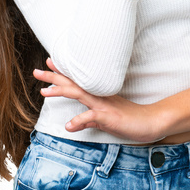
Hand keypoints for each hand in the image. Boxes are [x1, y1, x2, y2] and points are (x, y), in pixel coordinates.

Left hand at [34, 58, 165, 142]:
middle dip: (54, 77)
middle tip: (37, 70)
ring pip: (80, 94)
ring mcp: (105, 106)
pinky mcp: (110, 117)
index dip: (62, 74)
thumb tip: (71, 125)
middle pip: (74, 84)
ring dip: (62, 91)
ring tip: (45, 91)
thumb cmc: (131, 120)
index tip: (49, 64)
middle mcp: (100, 97)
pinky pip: (93, 117)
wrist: (152, 121)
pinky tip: (69, 125)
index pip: (77, 82)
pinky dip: (80, 120)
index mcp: (99, 96)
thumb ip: (88, 120)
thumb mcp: (106, 121)